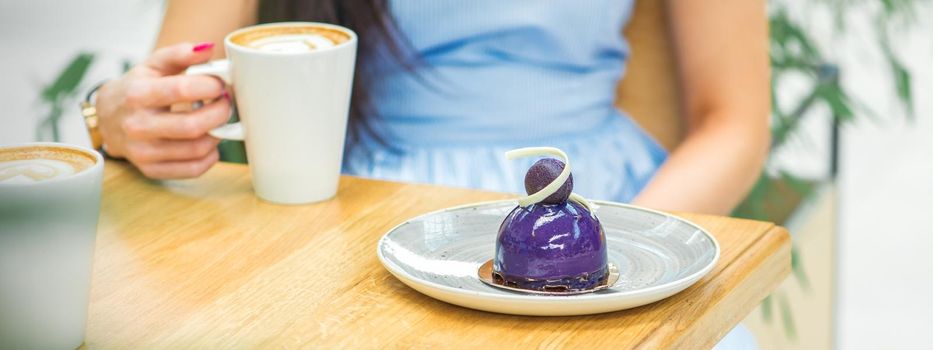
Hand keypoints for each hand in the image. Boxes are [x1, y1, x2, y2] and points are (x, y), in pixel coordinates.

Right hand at [96, 42, 230, 178]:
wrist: (109, 118)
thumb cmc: (138, 87)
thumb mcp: (154, 64)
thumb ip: (180, 54)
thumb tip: (208, 49)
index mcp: (137, 95)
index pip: (181, 90)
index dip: (210, 86)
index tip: (221, 84)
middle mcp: (137, 125)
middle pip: (192, 126)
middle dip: (220, 113)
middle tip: (226, 104)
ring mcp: (142, 152)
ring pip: (196, 150)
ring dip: (218, 134)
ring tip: (217, 121)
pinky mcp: (151, 170)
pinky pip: (192, 169)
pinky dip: (210, 156)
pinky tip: (209, 142)